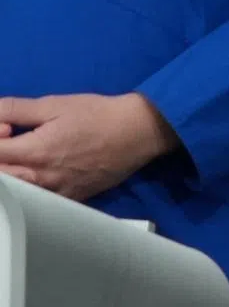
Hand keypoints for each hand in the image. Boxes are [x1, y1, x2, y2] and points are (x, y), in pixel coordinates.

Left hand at [0, 93, 179, 201]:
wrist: (137, 131)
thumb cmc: (98, 114)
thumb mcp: (56, 104)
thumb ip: (17, 109)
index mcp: (35, 152)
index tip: (9, 128)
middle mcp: (40, 178)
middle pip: (1, 177)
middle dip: (0, 159)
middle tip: (13, 140)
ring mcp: (53, 193)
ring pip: (15, 194)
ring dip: (11, 174)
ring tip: (25, 157)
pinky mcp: (68, 199)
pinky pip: (37, 202)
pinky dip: (30, 189)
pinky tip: (41, 172)